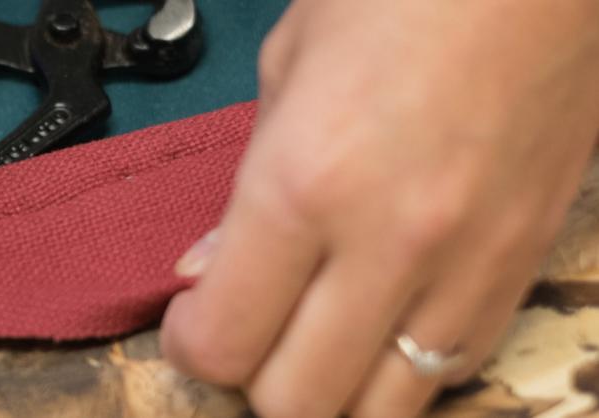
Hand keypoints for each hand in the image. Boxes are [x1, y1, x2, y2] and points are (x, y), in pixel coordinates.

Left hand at [159, 1, 598, 416]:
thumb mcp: (286, 71)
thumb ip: (242, 191)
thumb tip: (207, 270)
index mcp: (303, 186)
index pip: (225, 342)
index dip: (190, 348)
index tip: (189, 324)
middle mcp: (388, 244)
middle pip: (297, 401)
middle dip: (253, 379)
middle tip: (245, 333)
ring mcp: (468, 263)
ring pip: (383, 407)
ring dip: (332, 387)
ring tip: (312, 338)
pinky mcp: (525, 264)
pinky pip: (456, 366)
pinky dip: (405, 364)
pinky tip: (383, 317)